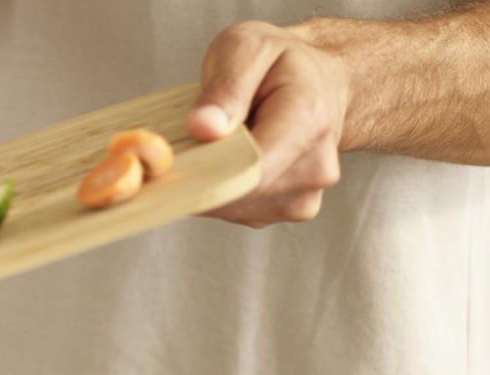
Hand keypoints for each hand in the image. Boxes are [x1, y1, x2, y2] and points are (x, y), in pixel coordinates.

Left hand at [188, 21, 351, 227]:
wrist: (322, 84)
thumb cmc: (281, 63)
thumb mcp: (248, 48)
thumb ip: (225, 87)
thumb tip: (202, 128)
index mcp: (307, 120)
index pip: (249, 168)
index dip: (202, 169)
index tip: (168, 158)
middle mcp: (315, 168)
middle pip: (234, 191)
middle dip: (201, 170)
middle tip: (194, 134)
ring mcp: (304, 196)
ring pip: (230, 206)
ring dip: (210, 180)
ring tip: (223, 142)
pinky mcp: (289, 210)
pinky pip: (237, 210)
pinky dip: (222, 189)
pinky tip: (231, 160)